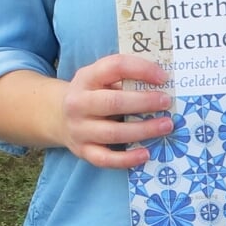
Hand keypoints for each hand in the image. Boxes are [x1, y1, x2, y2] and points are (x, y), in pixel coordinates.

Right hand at [61, 54, 173, 168]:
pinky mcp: (82, 150)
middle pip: (113, 102)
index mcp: (87, 77)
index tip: (163, 77)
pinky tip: (146, 153)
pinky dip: (127, 159)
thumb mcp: (100, 77)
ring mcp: (79, 129)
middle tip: (167, 102)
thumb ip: (125, 76)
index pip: (115, 67)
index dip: (141, 70)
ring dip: (143, 130)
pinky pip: (105, 159)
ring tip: (166, 126)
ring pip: (113, 133)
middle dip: (144, 102)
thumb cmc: (92, 93)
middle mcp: (79, 103)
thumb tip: (163, 82)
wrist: (59, 115)